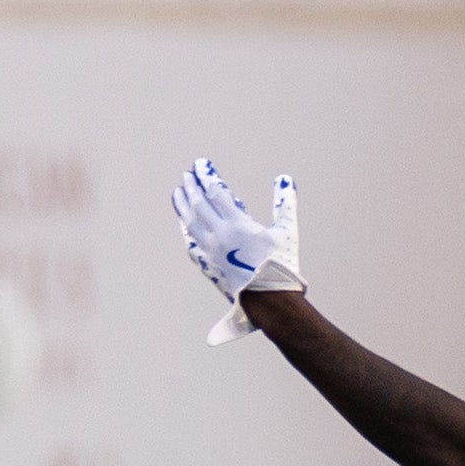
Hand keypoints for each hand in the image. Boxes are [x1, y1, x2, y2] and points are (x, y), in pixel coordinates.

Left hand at [172, 160, 303, 336]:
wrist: (269, 300)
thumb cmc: (281, 265)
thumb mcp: (286, 231)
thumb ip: (284, 203)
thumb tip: (284, 179)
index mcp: (238, 225)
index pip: (216, 193)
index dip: (207, 176)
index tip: (201, 165)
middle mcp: (220, 237)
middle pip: (199, 205)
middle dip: (192, 187)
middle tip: (187, 175)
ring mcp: (211, 252)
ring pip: (191, 223)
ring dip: (183, 206)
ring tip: (178, 193)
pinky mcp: (209, 265)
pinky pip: (192, 244)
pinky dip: (186, 230)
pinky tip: (184, 225)